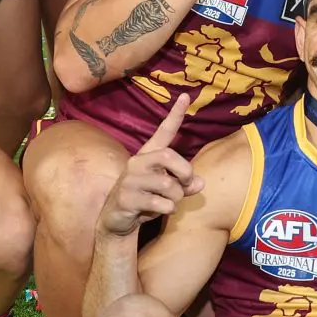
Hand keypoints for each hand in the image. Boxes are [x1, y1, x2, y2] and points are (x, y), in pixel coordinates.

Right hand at [101, 97, 200, 236]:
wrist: (116, 220)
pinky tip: (155, 212)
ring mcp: (130, 180)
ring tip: (167, 203)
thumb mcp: (168, 191)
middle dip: (185, 173)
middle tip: (184, 185)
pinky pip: (160, 204)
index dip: (175, 115)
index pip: (164, 131)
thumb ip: (185, 184)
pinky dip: (166, 210)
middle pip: (169, 156)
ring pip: (169, 186)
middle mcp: (137, 162)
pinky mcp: (126, 198)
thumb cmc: (146, 200)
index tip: (187, 96)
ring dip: (176, 198)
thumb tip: (200, 183)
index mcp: (148, 155)